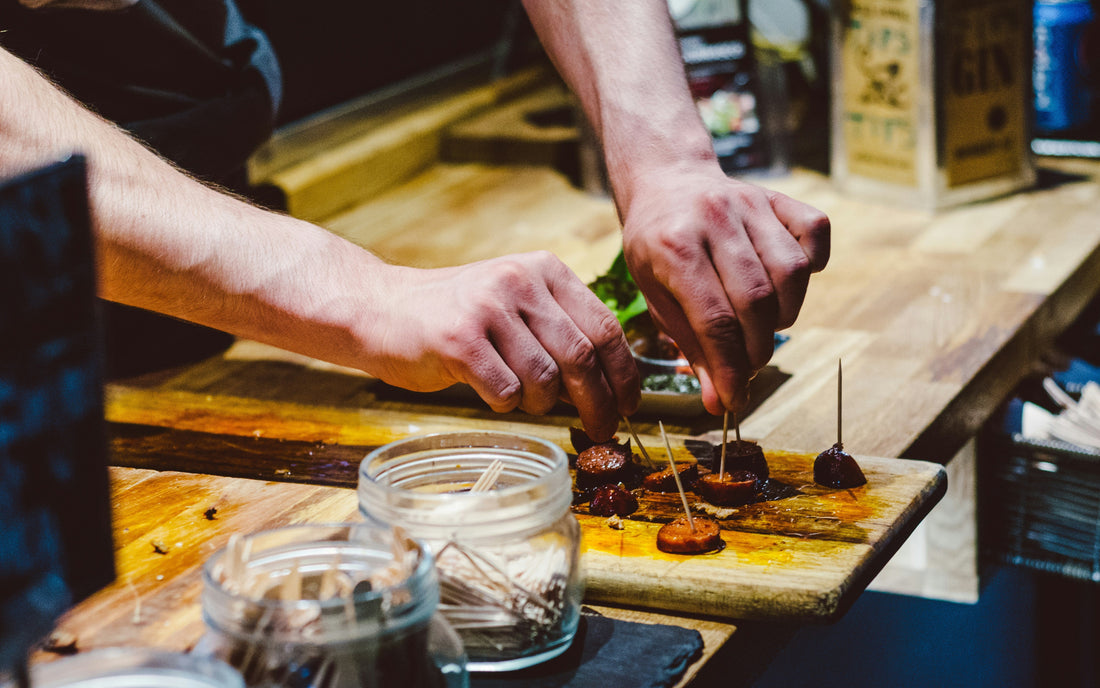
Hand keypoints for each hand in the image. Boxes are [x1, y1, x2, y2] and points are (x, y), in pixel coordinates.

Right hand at [370, 251, 639, 440]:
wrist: (381, 310)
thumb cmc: (456, 317)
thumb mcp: (516, 303)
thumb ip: (560, 328)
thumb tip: (613, 382)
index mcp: (544, 270)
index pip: (605, 326)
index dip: (624, 373)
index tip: (630, 404)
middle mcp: (519, 281)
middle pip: (582, 356)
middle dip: (598, 402)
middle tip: (601, 429)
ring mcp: (488, 308)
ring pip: (545, 378)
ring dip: (543, 404)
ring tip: (527, 401)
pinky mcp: (458, 339)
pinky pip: (505, 391)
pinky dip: (505, 404)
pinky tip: (492, 394)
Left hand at [620, 163, 829, 414]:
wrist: (665, 181)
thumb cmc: (656, 248)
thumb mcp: (655, 295)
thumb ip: (689, 346)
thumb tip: (720, 403)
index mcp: (673, 247)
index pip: (714, 320)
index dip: (729, 369)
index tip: (733, 400)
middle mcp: (715, 219)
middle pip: (757, 300)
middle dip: (757, 348)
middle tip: (747, 364)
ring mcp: (750, 203)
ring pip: (792, 271)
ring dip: (785, 314)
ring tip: (763, 325)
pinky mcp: (777, 197)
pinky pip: (815, 231)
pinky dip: (814, 263)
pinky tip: (788, 283)